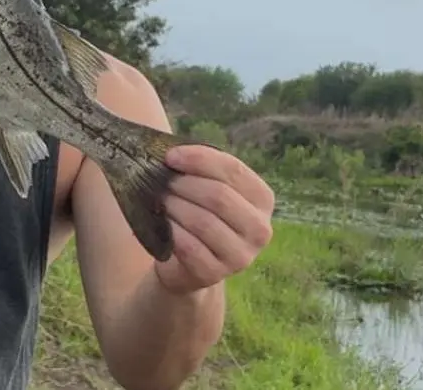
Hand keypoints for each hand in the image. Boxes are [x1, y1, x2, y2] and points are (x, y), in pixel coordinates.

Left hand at [153, 145, 274, 294]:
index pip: (232, 169)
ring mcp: (241, 256)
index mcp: (262, 198)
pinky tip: (163, 223)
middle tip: (162, 181)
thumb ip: (201, 167)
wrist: (189, 262)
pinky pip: (190, 247)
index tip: (170, 156)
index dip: (199, 158)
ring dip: (175, 207)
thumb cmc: (201, 212)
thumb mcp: (208, 186)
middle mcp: (259, 229)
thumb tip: (171, 148)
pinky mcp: (216, 274)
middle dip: (185, 184)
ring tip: (160, 200)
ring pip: (203, 221)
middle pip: (219, 196)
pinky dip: (172, 231)